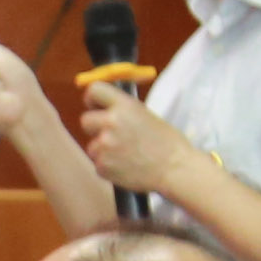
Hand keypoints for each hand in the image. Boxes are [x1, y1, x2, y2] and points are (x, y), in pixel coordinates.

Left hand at [71, 86, 205, 199]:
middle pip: (85, 120)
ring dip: (104, 150)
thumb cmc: (167, 143)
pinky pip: (98, 163)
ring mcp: (104, 145)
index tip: (95, 105)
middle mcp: (111, 122)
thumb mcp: (146, 115)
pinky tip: (127, 166)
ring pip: (92, 146)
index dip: (92, 99)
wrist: (175, 169)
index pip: (94, 90)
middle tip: (112, 136)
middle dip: (96, 128)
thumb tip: (105, 109)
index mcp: (124, 106)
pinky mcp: (102, 165)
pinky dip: (108, 166)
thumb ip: (123, 111)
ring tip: (127, 155)